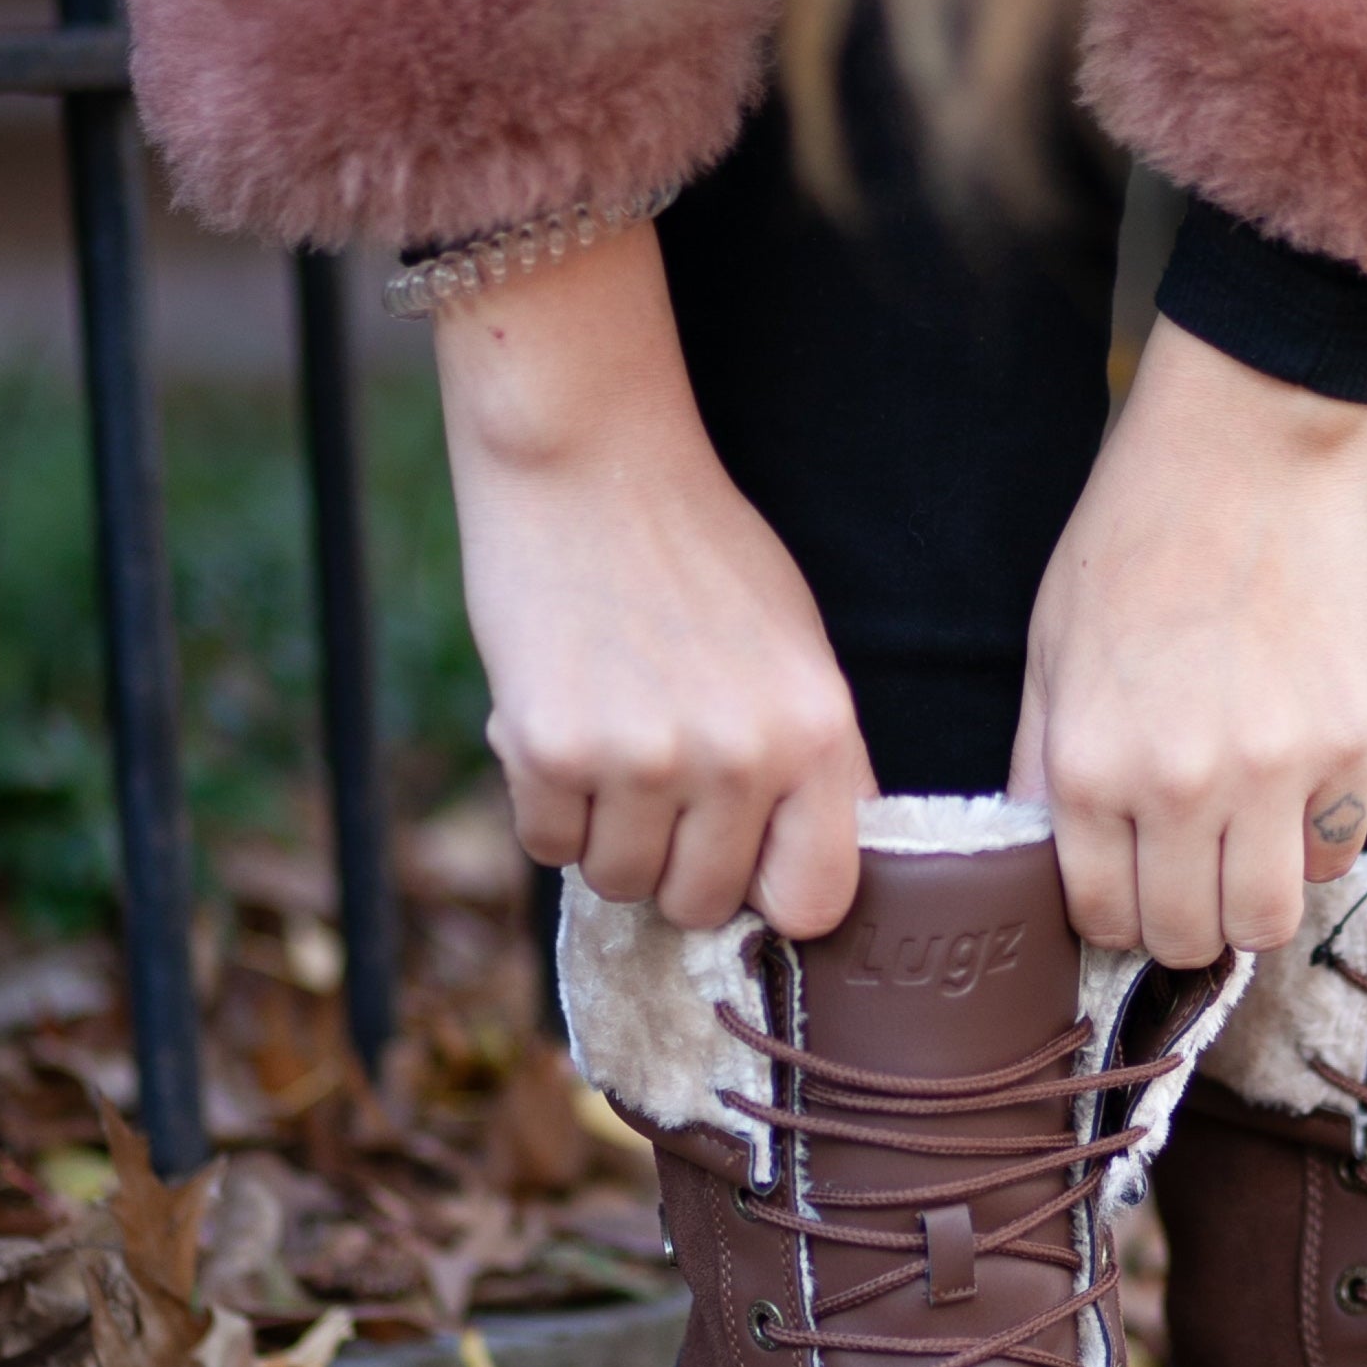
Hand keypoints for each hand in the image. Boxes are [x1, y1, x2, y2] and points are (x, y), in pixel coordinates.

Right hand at [435, 226, 870, 936]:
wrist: (592, 464)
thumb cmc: (700, 558)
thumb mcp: (798, 655)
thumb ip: (811, 769)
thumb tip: (801, 887)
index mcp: (819, 733)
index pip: (815, 900)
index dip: (769, 892)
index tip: (744, 863)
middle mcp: (743, 756)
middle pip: (701, 903)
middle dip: (673, 862)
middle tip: (659, 780)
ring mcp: (646, 757)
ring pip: (619, 880)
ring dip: (607, 832)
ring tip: (613, 738)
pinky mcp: (552, 749)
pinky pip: (548, 845)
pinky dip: (547, 804)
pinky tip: (562, 724)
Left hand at [1011, 316, 1366, 965]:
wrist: (1245, 448)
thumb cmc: (1133, 536)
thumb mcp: (1049, 650)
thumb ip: (1042, 763)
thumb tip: (1046, 858)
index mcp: (1089, 765)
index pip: (1103, 917)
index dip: (1113, 914)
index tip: (1125, 885)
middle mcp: (1179, 785)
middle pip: (1187, 937)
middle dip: (1180, 922)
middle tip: (1183, 876)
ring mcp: (1274, 771)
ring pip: (1267, 923)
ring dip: (1249, 906)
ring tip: (1239, 854)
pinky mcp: (1351, 743)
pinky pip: (1334, 856)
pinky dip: (1310, 846)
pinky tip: (1290, 795)